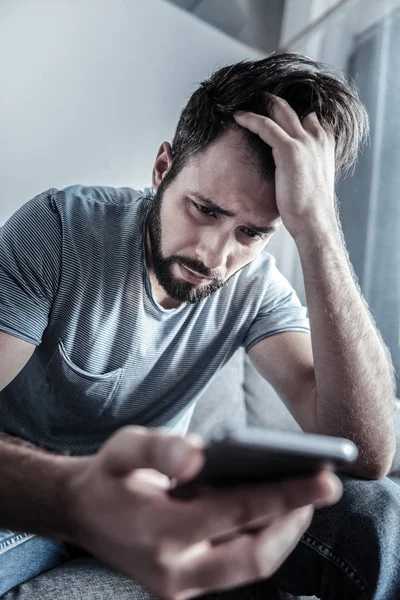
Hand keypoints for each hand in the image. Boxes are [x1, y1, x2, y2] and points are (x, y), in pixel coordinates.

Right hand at [66, 426, 341, 599]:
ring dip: (283, 532)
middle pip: (255, 556)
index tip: (326, 479)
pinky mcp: (186, 586)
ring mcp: (180, 586)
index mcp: (158, 533)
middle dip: (295, 522)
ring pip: (252, 567)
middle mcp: (173, 571)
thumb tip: (201, 455)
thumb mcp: (124, 447)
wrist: (80, 513)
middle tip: (322, 486)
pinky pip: (238, 566)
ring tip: (303, 496)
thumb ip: (161, 448)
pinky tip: (272, 509)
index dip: (286, 495)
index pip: (237, 514)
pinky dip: (261, 538)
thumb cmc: (108, 475)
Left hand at [234, 96, 336, 239]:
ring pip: (279, 112)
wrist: (315, 222)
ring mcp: (305, 142)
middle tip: (258, 97)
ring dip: (261, 104)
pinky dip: (250, 119)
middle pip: (294, 110)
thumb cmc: (310, 209)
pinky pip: (265, 126)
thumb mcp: (311, 180)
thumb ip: (304, 166)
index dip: (293, 114)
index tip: (276, 112)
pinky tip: (238, 116)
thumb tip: (290, 168)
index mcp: (325, 144)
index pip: (311, 118)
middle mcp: (317, 138)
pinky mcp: (289, 150)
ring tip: (244, 101)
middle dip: (274, 102)